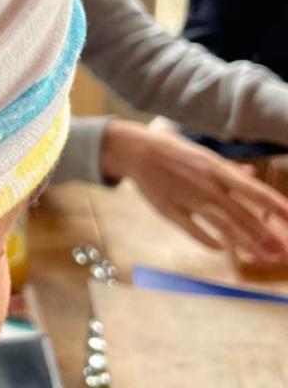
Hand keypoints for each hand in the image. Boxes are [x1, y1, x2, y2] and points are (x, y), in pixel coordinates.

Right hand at [100, 119, 287, 260]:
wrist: (135, 150)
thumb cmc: (172, 151)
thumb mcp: (202, 155)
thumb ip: (227, 169)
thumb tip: (251, 174)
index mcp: (216, 169)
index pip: (254, 191)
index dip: (276, 206)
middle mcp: (206, 185)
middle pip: (242, 215)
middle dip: (266, 236)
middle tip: (282, 253)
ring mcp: (187, 199)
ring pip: (222, 225)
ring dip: (245, 243)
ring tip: (262, 257)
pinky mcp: (168, 210)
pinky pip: (192, 229)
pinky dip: (208, 240)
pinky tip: (221, 249)